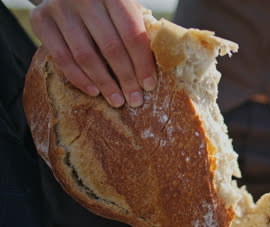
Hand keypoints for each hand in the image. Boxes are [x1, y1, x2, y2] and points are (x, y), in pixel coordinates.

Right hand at [30, 0, 156, 107]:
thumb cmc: (103, 5)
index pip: (132, 34)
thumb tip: (157, 65)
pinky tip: (94, 91)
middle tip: (135, 100)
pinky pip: (61, 57)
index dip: (142, 63)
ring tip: (117, 101)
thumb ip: (136, 28)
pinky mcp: (40, 20)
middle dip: (126, 78)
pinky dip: (79, 78)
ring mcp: (60, 8)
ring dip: (104, 83)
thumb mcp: (122, 8)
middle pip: (111, 47)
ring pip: (86, 55)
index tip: (149, 86)